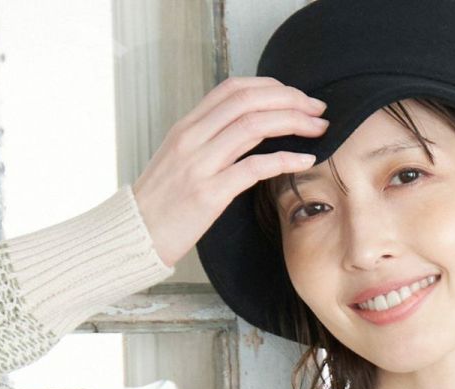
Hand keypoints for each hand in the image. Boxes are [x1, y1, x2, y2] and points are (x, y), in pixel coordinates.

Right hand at [132, 76, 328, 269]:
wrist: (134, 236)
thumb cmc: (161, 204)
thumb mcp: (178, 160)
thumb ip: (206, 141)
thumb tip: (242, 130)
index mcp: (186, 126)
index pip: (233, 89)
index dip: (271, 87)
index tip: (296, 97)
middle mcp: (192, 138)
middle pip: (249, 101)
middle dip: (291, 100)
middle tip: (318, 109)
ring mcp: (200, 164)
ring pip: (254, 126)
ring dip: (294, 123)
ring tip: (319, 129)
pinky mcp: (209, 194)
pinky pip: (254, 167)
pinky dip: (285, 159)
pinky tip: (305, 160)